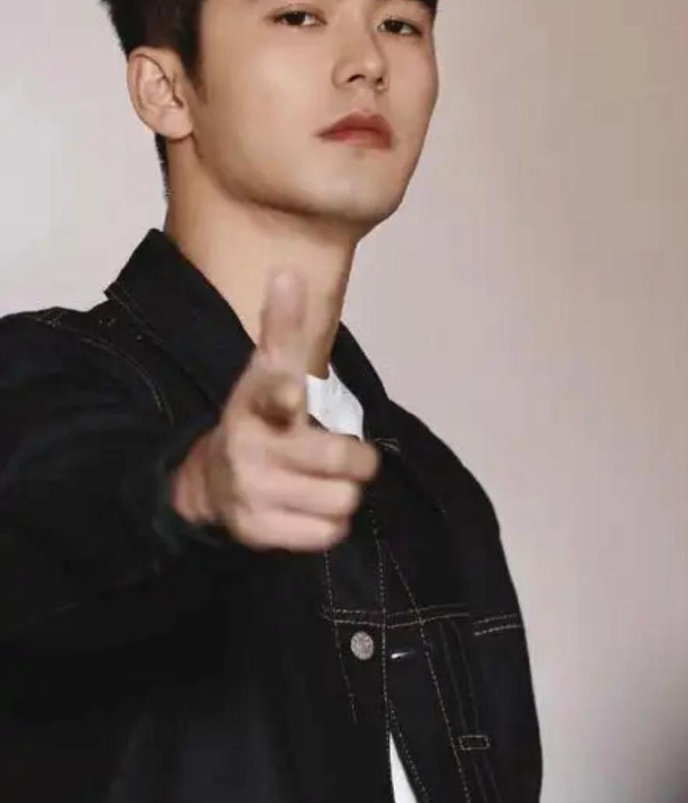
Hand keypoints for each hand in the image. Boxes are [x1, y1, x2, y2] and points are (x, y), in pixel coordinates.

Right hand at [170, 269, 378, 550]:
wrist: (210, 479)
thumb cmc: (258, 415)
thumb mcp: (266, 370)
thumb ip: (283, 327)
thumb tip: (288, 271)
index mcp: (255, 402)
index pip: (270, 393)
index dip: (284, 394)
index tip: (293, 394)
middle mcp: (249, 447)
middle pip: (338, 460)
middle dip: (357, 461)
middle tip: (351, 458)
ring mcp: (252, 493)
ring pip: (340, 501)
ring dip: (345, 493)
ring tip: (325, 483)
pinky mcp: (259, 532)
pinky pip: (326, 535)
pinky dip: (330, 524)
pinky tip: (311, 507)